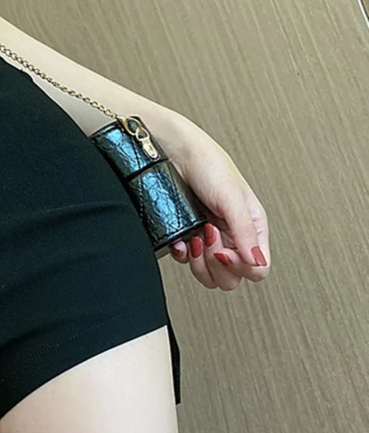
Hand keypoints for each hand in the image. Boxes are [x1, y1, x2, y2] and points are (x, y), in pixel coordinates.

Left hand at [147, 108, 269, 290]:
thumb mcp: (231, 198)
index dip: (240, 266)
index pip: (257, 268)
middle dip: (216, 264)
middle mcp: (232, 237)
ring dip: (199, 263)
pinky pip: (187, 264)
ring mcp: (209, 241)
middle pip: (232, 278)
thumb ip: (245, 231)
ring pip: (210, 276)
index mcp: (252, 228)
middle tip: (208, 236)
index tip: (224, 249)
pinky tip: (181, 240)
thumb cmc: (208, 165)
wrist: (174, 155)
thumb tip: (256, 262)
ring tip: (196, 237)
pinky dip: (183, 256)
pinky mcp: (188, 239)